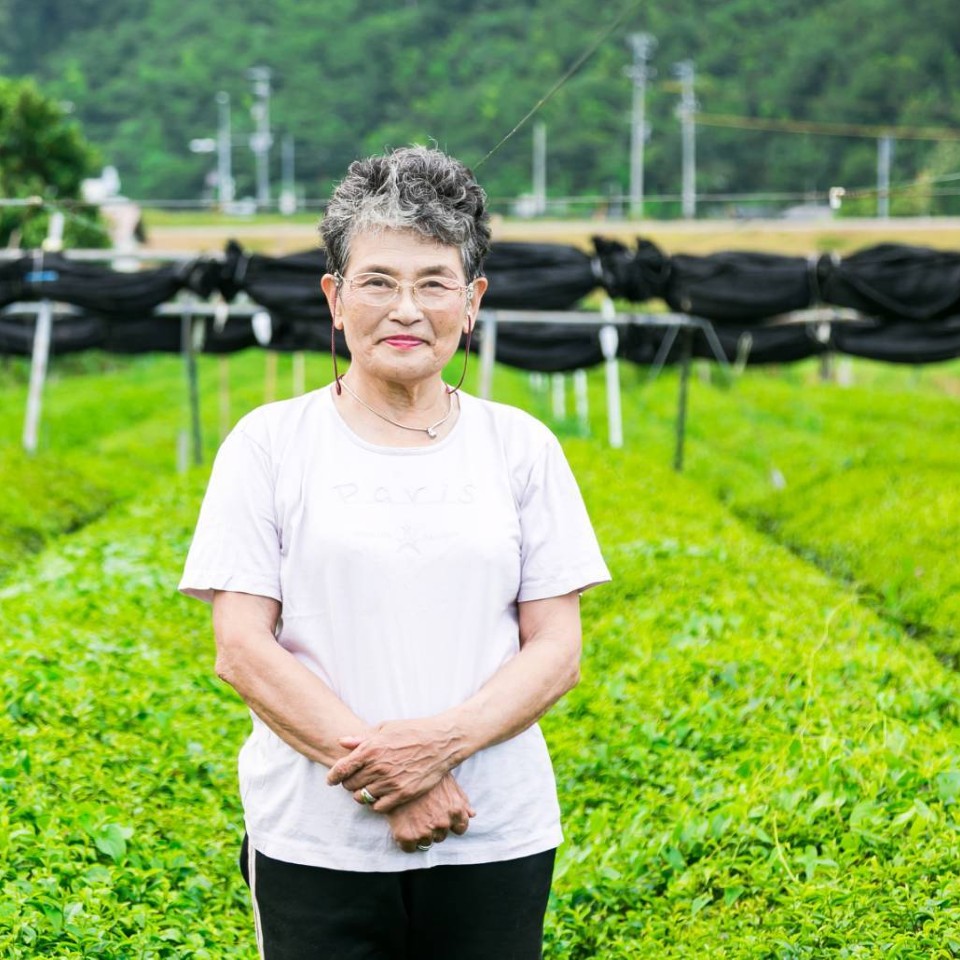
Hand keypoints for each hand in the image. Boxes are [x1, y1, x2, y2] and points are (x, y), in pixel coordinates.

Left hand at [326, 718, 459, 811]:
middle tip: (354, 781)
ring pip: (362, 797)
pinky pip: (378, 807)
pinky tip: (381, 794)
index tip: (331, 780)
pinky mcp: (402, 794)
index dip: (332, 776)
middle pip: (350, 785)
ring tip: (367, 787)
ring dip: (361, 794)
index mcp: (371, 749)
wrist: (440, 742)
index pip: (341, 769)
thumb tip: (341, 742)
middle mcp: (378, 767)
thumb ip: (362, 739)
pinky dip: (375, 803)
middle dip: (348, 783)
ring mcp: (390, 782)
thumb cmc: (413, 731)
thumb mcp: (386, 728)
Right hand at [386, 775, 475, 853]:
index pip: (460, 829)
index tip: (441, 818)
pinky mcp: (407, 836)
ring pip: (426, 842)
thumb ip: (462, 800)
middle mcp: (443, 823)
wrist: (398, 772)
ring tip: (412, 818)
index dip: (451, 824)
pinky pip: (409, 848)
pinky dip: (407, 842)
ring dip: (421, 834)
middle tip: (423, 814)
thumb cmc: (425, 773)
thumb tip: (472, 814)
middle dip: (434, 827)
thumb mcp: (448, 782)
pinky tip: (403, 828)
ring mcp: (425, 831)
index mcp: (456, 810)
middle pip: (441, 836)